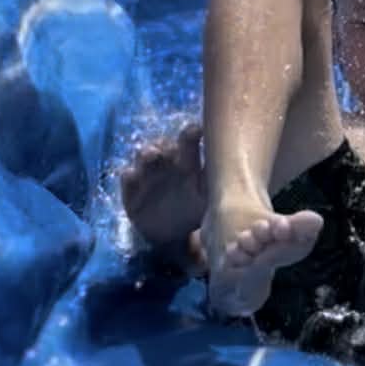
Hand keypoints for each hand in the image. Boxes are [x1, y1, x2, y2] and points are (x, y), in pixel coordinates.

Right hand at [120, 119, 205, 250]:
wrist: (171, 235)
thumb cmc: (193, 210)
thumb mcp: (208, 199)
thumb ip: (217, 184)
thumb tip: (237, 171)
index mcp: (186, 162)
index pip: (188, 143)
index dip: (190, 134)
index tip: (196, 130)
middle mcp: (165, 163)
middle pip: (163, 146)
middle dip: (164, 143)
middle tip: (168, 146)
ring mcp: (146, 175)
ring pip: (143, 157)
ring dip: (146, 153)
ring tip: (151, 155)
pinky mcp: (131, 192)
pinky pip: (127, 180)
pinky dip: (129, 176)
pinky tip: (131, 175)